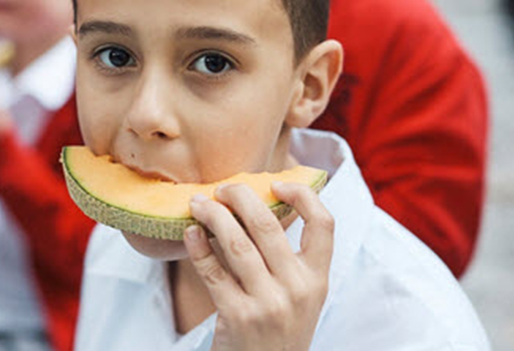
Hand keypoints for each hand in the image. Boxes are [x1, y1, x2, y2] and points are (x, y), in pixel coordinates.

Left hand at [184, 183, 334, 350]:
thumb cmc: (277, 330)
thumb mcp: (297, 297)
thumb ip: (287, 259)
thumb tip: (254, 206)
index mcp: (318, 279)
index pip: (324, 224)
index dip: (302, 195)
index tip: (276, 183)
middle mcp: (298, 289)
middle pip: (268, 225)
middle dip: (240, 197)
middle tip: (222, 188)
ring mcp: (269, 303)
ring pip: (237, 243)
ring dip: (212, 215)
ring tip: (198, 204)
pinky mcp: (238, 316)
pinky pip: (212, 272)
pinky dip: (198, 248)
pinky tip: (190, 233)